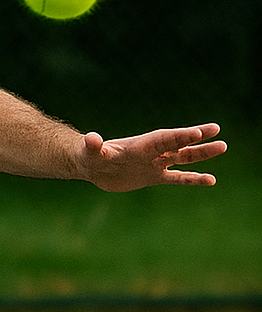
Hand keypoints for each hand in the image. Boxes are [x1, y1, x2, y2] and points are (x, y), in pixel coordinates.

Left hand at [80, 123, 226, 191]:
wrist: (91, 166)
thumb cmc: (89, 155)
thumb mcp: (90, 151)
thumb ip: (94, 145)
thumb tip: (91, 139)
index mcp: (139, 145)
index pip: (163, 139)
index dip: (179, 136)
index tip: (198, 132)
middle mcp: (151, 152)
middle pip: (178, 144)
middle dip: (196, 139)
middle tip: (218, 132)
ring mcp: (154, 164)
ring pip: (182, 158)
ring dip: (201, 154)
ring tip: (223, 147)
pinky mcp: (152, 177)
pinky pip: (177, 178)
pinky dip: (192, 179)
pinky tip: (210, 180)